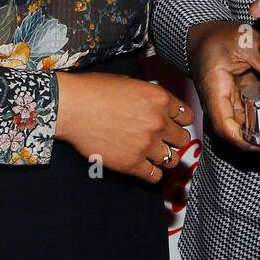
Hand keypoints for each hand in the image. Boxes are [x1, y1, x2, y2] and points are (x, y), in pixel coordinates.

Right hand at [55, 71, 193, 182]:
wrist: (73, 107)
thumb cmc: (95, 91)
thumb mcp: (131, 83)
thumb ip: (150, 98)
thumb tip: (157, 107)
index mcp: (160, 99)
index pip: (186, 116)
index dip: (179, 120)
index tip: (173, 124)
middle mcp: (158, 122)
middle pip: (183, 138)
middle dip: (173, 138)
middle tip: (163, 138)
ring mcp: (146, 145)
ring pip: (172, 159)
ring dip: (165, 156)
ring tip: (153, 153)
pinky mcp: (132, 164)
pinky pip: (155, 176)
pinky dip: (152, 173)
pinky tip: (145, 166)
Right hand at [186, 19, 259, 150]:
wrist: (201, 37)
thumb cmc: (216, 38)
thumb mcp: (242, 40)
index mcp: (214, 91)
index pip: (224, 126)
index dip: (243, 141)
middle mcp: (219, 102)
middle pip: (236, 131)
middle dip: (257, 139)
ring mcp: (227, 102)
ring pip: (243, 124)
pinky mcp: (236, 97)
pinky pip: (248, 113)